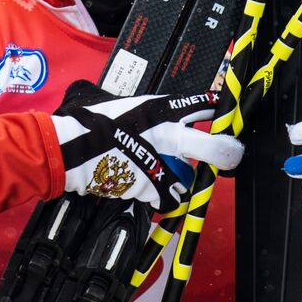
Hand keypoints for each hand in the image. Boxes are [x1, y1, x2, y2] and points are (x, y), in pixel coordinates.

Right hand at [51, 80, 240, 211]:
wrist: (70, 149)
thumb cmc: (94, 122)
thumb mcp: (128, 107)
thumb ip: (152, 115)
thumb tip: (164, 119)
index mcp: (161, 109)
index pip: (204, 105)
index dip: (221, 110)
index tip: (230, 114)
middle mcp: (167, 135)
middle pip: (212, 146)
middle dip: (225, 151)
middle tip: (231, 154)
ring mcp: (160, 163)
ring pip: (186, 177)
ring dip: (177, 178)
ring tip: (158, 173)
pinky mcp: (149, 187)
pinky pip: (166, 196)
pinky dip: (159, 196)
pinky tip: (143, 185)